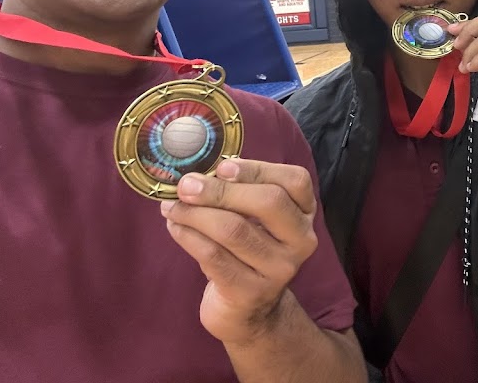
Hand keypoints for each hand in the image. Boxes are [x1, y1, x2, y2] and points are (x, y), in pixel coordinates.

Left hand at [160, 158, 318, 345]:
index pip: (294, 181)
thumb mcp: (256, 220)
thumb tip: (198, 174)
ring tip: (172, 206)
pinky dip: (189, 237)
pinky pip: (214, 256)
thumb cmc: (248, 251)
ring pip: (234, 229)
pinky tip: (175, 227)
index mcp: (305, 214)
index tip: (222, 167)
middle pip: (268, 202)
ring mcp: (278, 270)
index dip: (258, 170)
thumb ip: (240, 192)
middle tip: (186, 186)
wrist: (249, 311)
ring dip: (196, 213)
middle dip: (220, 190)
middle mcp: (301, 241)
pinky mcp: (250, 292)